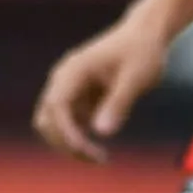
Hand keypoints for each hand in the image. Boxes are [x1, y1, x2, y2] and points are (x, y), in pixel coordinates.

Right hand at [34, 14, 172, 163]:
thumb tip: (101, 133)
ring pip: (54, 125)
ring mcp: (69, 88)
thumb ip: (118, 104)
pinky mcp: (78, 97)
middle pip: (47, 120)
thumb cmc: (142, 51)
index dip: (66, 132)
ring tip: (99, 158)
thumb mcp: (136, 77)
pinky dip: (78, 139)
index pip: (56, 107)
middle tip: (97, 159)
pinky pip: (68, 124)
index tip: (85, 150)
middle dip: (65, 143)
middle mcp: (64, 80)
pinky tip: (99, 148)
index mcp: (73, 71)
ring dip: (69, 144)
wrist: (145, 33)